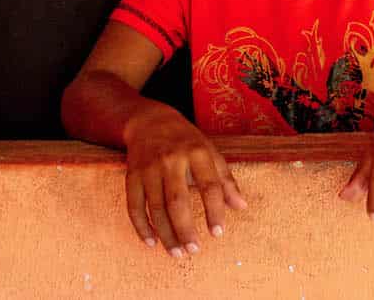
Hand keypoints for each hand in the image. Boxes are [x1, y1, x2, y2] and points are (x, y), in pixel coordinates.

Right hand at [123, 108, 245, 257]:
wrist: (150, 121)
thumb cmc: (186, 141)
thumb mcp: (210, 152)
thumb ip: (226, 180)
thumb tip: (242, 206)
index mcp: (197, 153)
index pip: (209, 186)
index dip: (214, 211)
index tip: (217, 233)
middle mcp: (172, 160)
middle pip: (177, 201)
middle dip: (185, 229)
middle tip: (194, 250)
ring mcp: (149, 168)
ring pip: (156, 208)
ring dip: (166, 234)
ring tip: (177, 253)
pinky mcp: (132, 176)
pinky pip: (134, 206)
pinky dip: (142, 227)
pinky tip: (152, 242)